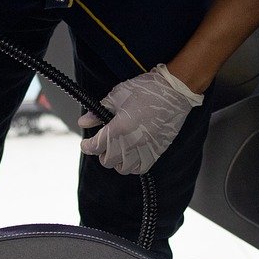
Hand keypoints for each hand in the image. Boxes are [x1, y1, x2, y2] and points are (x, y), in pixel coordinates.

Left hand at [77, 65, 203, 174]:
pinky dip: (133, 166)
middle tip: (103, 143)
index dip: (87, 146)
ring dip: (117, 161)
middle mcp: (132, 142)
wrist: (175, 91)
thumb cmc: (147, 90)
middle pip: (107, 161)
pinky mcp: (157, 151)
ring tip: (117, 150)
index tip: (86, 144)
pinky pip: (141, 169)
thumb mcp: (117, 96)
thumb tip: (84, 122)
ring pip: (123, 168)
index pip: (96, 147)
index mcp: (119, 128)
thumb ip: (98, 112)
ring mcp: (145, 149)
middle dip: (101, 153)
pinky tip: (131, 156)